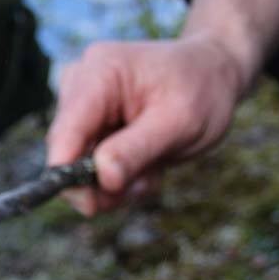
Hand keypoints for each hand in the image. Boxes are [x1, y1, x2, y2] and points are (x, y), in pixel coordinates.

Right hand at [46, 35, 250, 215]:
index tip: (90, 206)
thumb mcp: (180, 122)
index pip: (65, 132)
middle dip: (101, 181)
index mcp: (99, 73)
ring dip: (115, 181)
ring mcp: (82, 105)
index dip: (67, 173)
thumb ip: (137, 150)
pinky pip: (89, 166)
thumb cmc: (202, 88)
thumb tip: (103, 177)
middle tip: (142, 185)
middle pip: (66, 152)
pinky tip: (146, 163)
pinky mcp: (88, 124)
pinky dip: (118, 176)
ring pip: (76, 166)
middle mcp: (80, 85)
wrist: (214, 75)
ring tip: (152, 169)